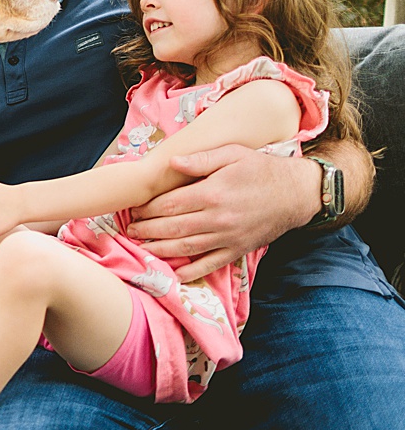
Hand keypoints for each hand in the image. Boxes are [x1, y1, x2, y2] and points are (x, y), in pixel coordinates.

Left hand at [126, 145, 316, 281]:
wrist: (297, 193)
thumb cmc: (261, 169)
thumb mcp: (232, 154)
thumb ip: (200, 160)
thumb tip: (171, 162)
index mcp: (212, 193)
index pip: (170, 204)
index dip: (148, 208)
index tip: (135, 209)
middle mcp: (218, 219)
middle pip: (173, 228)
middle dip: (148, 230)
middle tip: (131, 230)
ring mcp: (228, 237)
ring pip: (187, 248)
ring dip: (161, 250)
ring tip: (142, 247)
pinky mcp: (238, 250)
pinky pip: (211, 264)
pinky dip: (192, 272)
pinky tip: (175, 275)